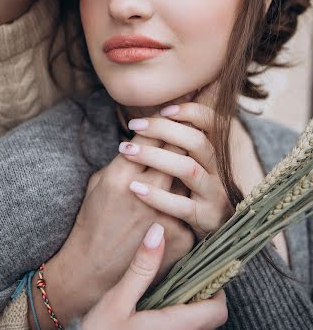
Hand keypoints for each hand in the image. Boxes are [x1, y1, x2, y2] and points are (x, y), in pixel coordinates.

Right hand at [45, 136, 194, 322]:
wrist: (95, 268)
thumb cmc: (94, 219)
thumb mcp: (100, 181)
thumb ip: (124, 158)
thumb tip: (148, 137)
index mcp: (120, 177)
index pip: (151, 138)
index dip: (161, 123)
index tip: (169, 113)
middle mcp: (144, 193)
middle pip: (175, 151)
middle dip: (181, 134)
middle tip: (189, 121)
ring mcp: (165, 216)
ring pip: (189, 175)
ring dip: (191, 159)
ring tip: (196, 146)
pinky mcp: (180, 236)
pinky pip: (192, 203)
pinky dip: (191, 193)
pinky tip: (196, 184)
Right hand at [82, 223, 227, 329]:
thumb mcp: (117, 300)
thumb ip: (141, 268)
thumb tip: (158, 232)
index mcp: (176, 326)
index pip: (218, 310)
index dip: (216, 287)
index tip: (203, 264)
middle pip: (210, 316)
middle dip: (202, 289)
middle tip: (185, 266)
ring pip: (196, 322)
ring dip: (189, 300)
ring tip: (172, 278)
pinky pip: (180, 326)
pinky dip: (177, 310)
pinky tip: (157, 297)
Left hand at [121, 99, 233, 238]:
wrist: (199, 238)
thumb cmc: (181, 194)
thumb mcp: (184, 166)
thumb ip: (179, 141)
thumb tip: (164, 106)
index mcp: (215, 153)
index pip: (212, 122)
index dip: (190, 112)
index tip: (164, 109)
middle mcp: (219, 172)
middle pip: (197, 142)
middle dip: (164, 129)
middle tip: (134, 125)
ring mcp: (215, 196)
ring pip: (188, 168)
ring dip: (155, 156)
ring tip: (126, 151)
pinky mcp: (206, 220)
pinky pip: (181, 206)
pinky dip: (157, 196)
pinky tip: (135, 187)